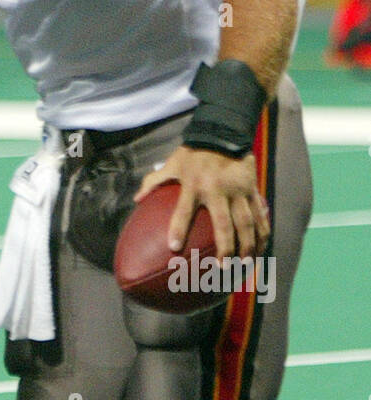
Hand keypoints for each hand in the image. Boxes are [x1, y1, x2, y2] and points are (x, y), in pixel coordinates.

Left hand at [135, 145, 269, 259]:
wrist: (223, 132)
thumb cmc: (193, 153)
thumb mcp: (171, 164)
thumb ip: (154, 182)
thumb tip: (137, 200)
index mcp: (194, 185)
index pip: (183, 210)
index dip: (178, 228)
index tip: (174, 248)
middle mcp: (218, 190)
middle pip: (224, 224)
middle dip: (225, 247)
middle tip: (222, 267)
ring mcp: (238, 190)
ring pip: (247, 222)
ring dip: (247, 245)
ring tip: (245, 264)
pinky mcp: (252, 189)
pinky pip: (260, 213)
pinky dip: (263, 230)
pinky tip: (262, 247)